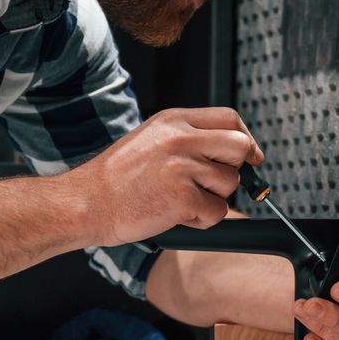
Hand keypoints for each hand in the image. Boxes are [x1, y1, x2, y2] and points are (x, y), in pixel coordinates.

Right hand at [70, 107, 261, 245]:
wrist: (86, 202)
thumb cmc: (116, 179)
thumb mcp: (151, 140)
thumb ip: (188, 138)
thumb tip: (232, 148)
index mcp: (173, 120)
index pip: (230, 118)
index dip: (246, 138)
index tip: (252, 155)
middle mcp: (181, 138)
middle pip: (239, 147)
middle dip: (236, 167)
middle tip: (215, 182)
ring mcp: (183, 167)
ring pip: (230, 183)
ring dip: (213, 198)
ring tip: (181, 200)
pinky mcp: (183, 198)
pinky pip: (217, 212)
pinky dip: (202, 221)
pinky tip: (176, 215)